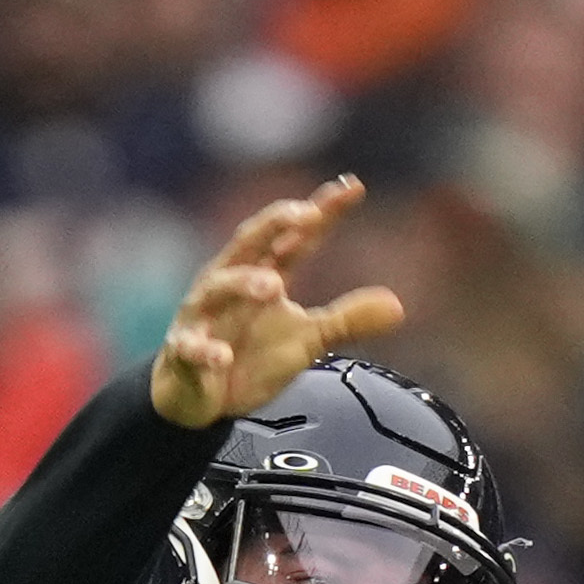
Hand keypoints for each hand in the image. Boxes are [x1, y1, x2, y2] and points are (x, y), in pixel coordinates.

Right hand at [152, 181, 407, 429]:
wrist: (198, 396)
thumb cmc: (250, 356)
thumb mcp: (307, 340)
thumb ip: (346, 319)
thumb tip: (398, 305)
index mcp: (262, 273)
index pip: (296, 238)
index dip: (322, 213)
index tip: (352, 188)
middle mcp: (228, 282)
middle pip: (250, 243)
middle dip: (275, 224)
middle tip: (307, 214)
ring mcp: (204, 315)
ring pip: (219, 288)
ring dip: (244, 283)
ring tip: (274, 286)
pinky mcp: (185, 351)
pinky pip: (193, 347)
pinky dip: (206, 350)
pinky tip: (223, 357)